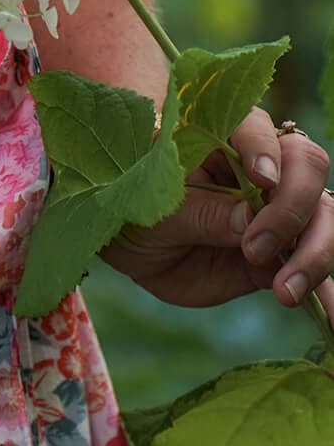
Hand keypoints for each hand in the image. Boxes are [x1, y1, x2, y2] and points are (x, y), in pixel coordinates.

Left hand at [106, 108, 333, 318]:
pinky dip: (325, 291)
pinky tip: (329, 317)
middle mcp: (261, 165)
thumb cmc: (134, 205)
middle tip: (256, 249)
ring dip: (315, 254)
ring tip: (285, 292)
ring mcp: (277, 209)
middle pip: (306, 169)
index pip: (257, 128)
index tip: (261, 181)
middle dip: (292, 209)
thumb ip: (200, 212)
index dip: (266, 151)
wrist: (132, 244)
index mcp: (221, 135)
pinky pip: (313, 267)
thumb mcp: (152, 208)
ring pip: (322, 217)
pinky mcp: (283, 252)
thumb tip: (248, 220)